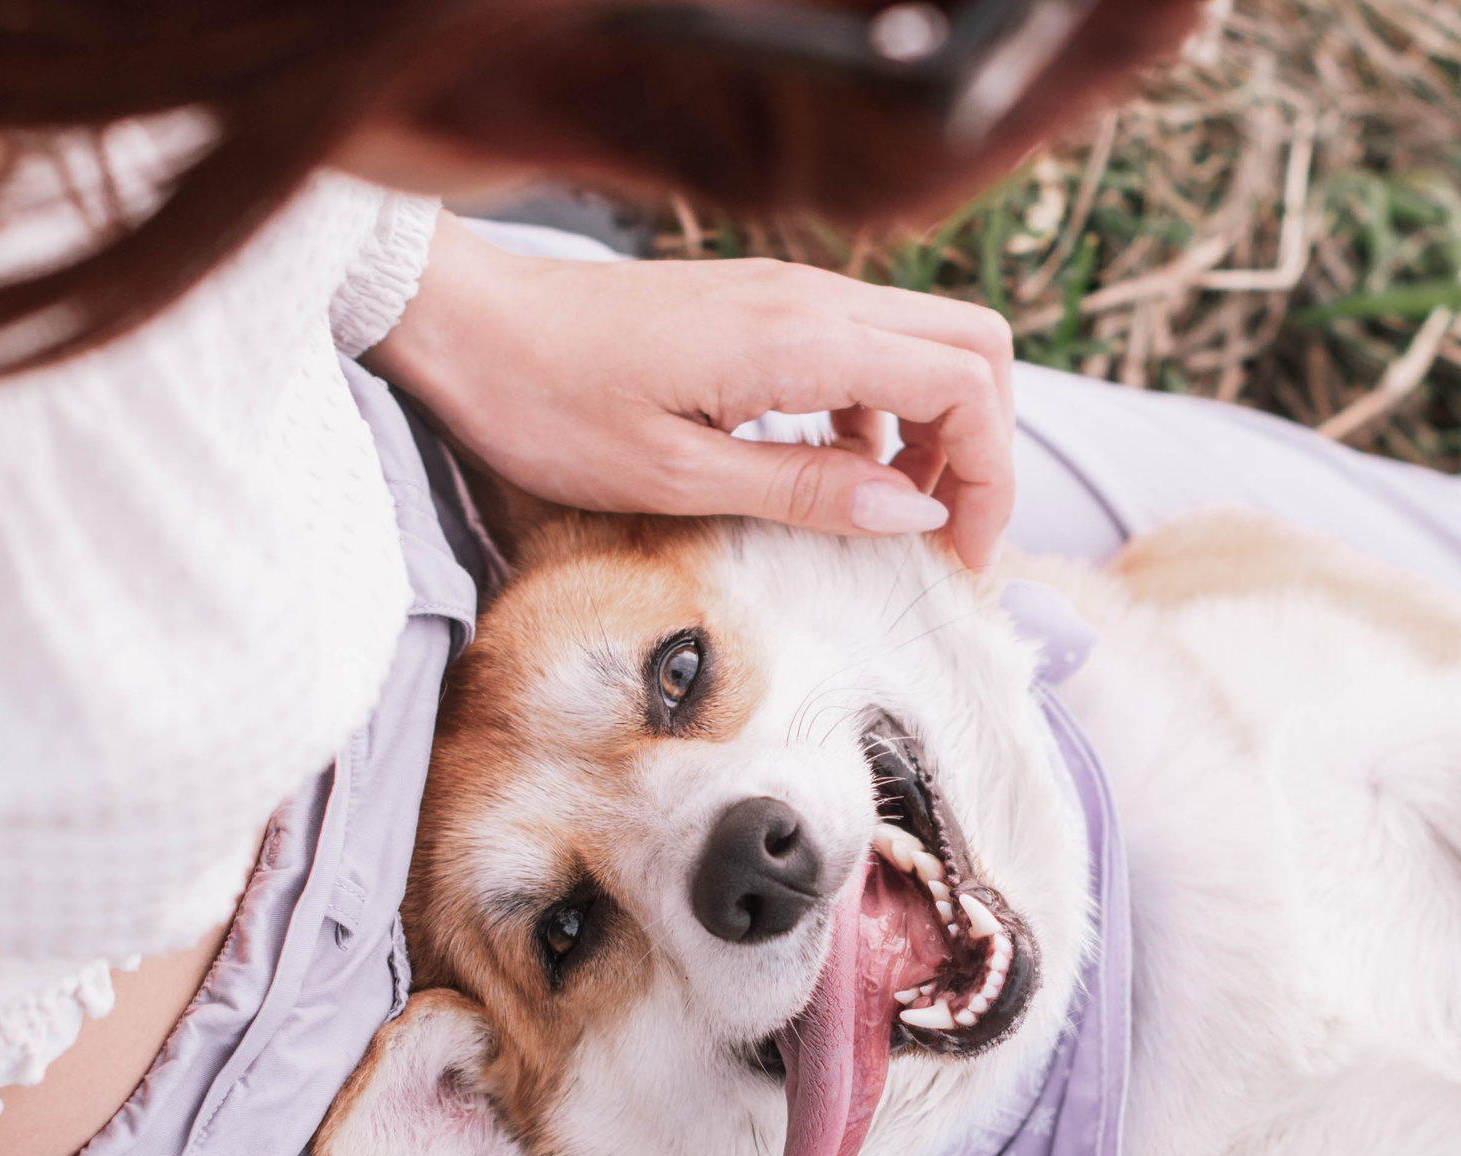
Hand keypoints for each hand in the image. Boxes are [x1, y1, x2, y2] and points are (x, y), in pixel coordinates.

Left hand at [367, 213, 1014, 569]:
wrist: (472, 328)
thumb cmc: (553, 407)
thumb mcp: (678, 477)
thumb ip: (805, 490)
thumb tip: (915, 515)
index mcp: (800, 340)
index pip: (963, 383)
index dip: (988, 475)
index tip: (964, 555)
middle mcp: (811, 299)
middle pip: (970, 345)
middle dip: (983, 445)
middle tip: (947, 534)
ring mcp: (788, 294)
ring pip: (923, 342)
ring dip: (935, 428)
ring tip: (892, 513)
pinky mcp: (762, 307)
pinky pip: (866, 347)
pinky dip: (883, 411)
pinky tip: (837, 469)